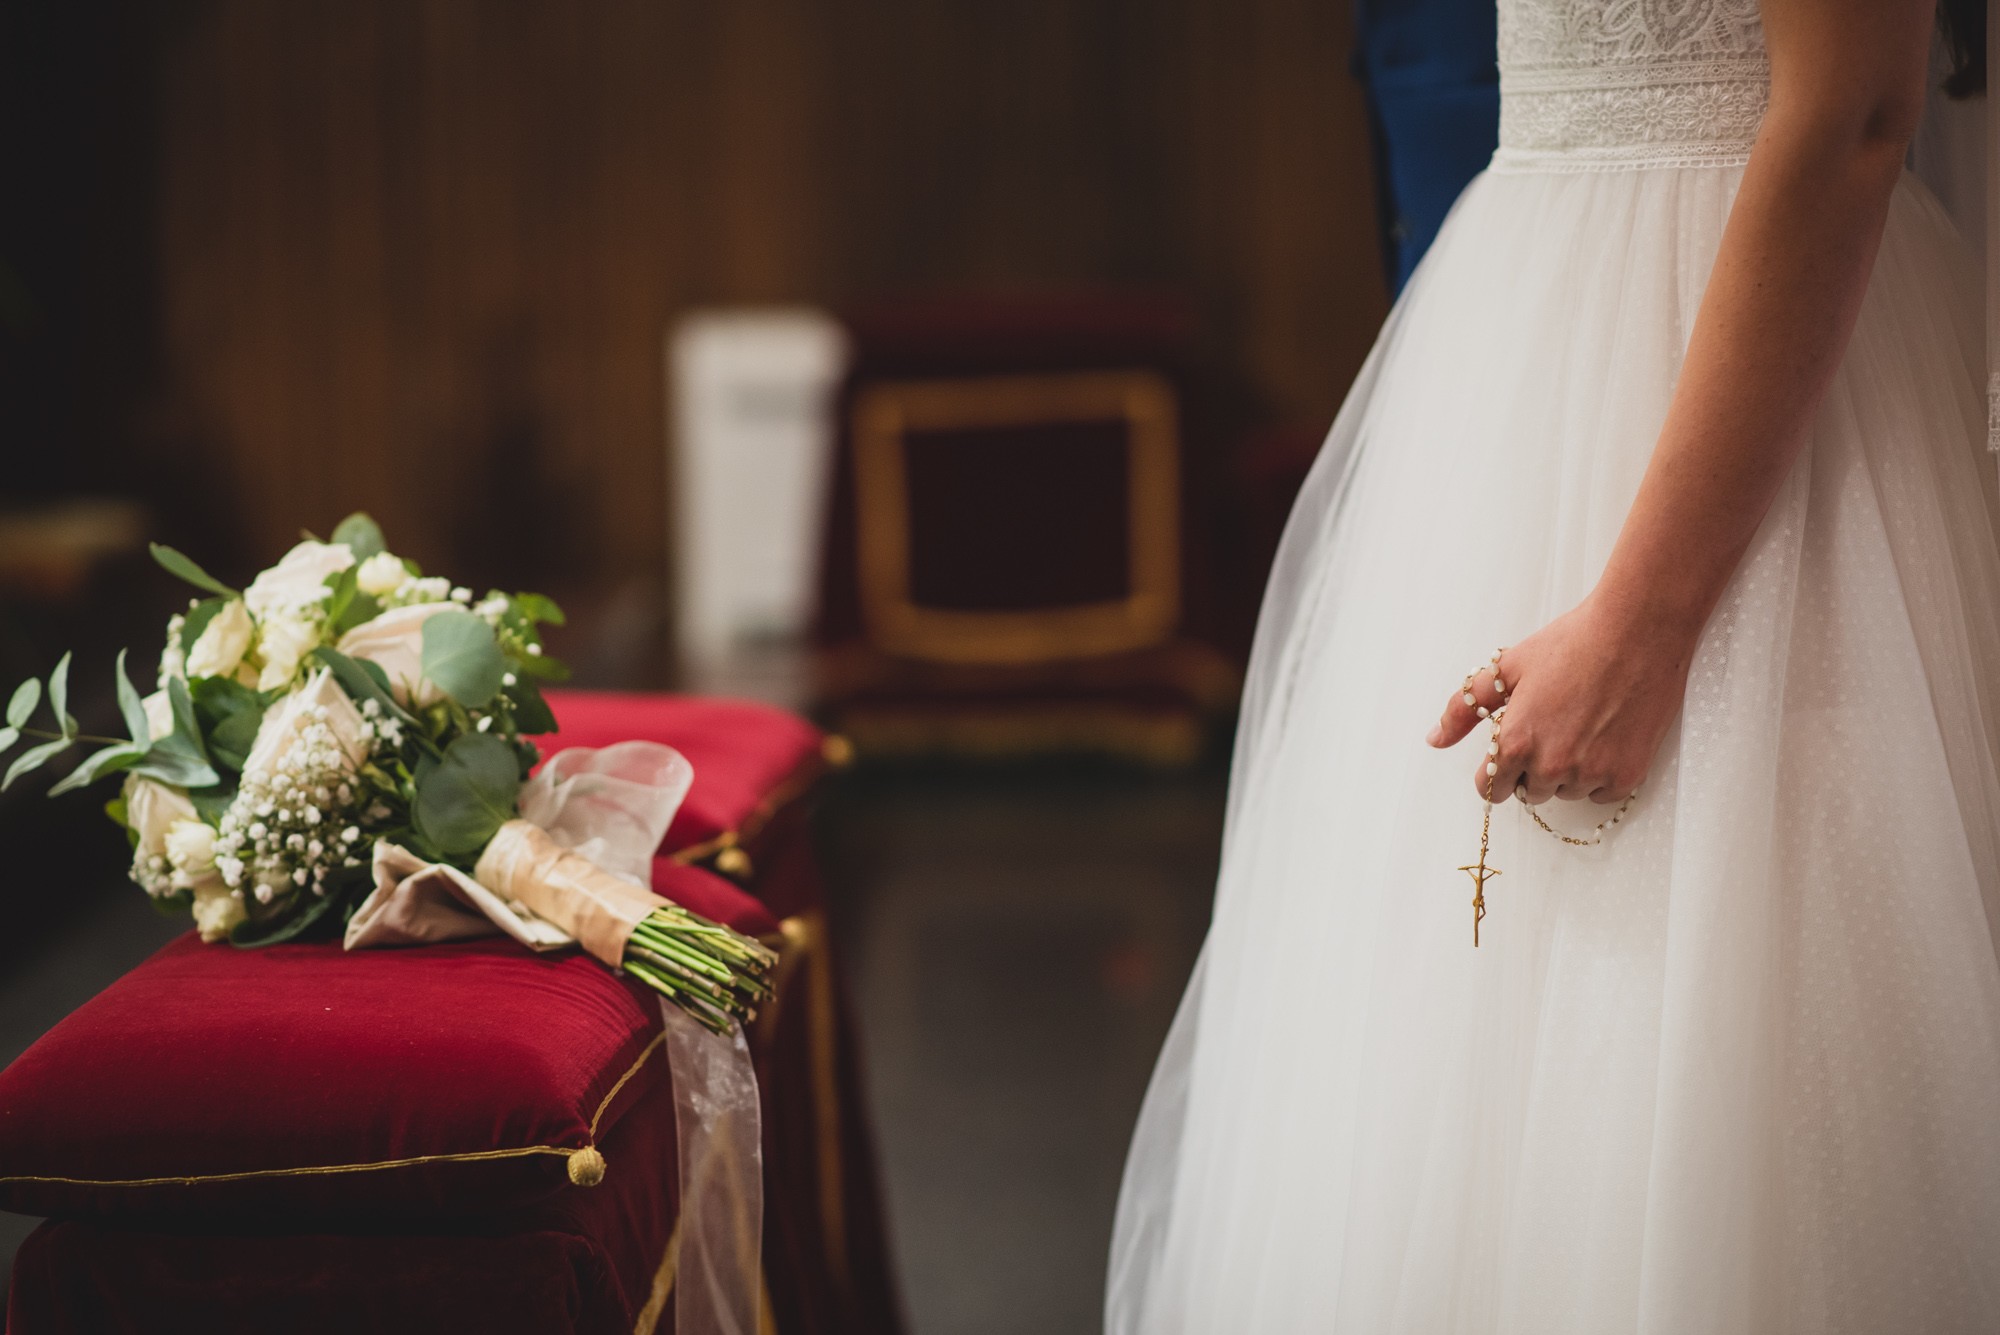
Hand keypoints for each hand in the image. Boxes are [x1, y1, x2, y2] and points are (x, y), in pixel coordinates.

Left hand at [1425, 592, 1696, 805]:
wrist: (1636, 631)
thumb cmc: (1571, 643)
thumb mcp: (1506, 669)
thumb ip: (1464, 709)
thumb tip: (1435, 739)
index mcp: (1515, 743)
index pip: (1491, 788)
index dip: (1497, 770)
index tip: (1508, 754)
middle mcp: (1551, 766)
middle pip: (1530, 791)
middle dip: (1532, 767)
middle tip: (1551, 728)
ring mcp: (1591, 773)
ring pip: (1566, 792)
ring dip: (1568, 772)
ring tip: (1581, 727)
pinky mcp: (1626, 775)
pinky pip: (1602, 794)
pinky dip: (1601, 775)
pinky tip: (1605, 738)